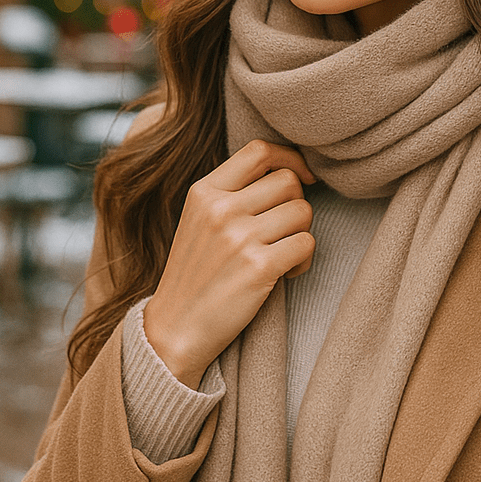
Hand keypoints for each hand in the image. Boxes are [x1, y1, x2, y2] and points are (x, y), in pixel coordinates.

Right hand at [142, 140, 316, 387]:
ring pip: (303, 212)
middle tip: (282, 231)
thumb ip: (235, 190)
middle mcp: (221, 209)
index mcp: (204, 191)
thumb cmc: (197, 272)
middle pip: (289, 182)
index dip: (290, 158)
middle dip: (296, 204)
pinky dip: (304, 260)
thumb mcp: (201, 218)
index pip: (260, 150)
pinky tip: (285, 273)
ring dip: (301, 233)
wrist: (174, 330)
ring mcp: (239, 238)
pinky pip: (306, 244)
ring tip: (282, 253)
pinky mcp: (258, 268)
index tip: (303, 176)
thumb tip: (291, 169)